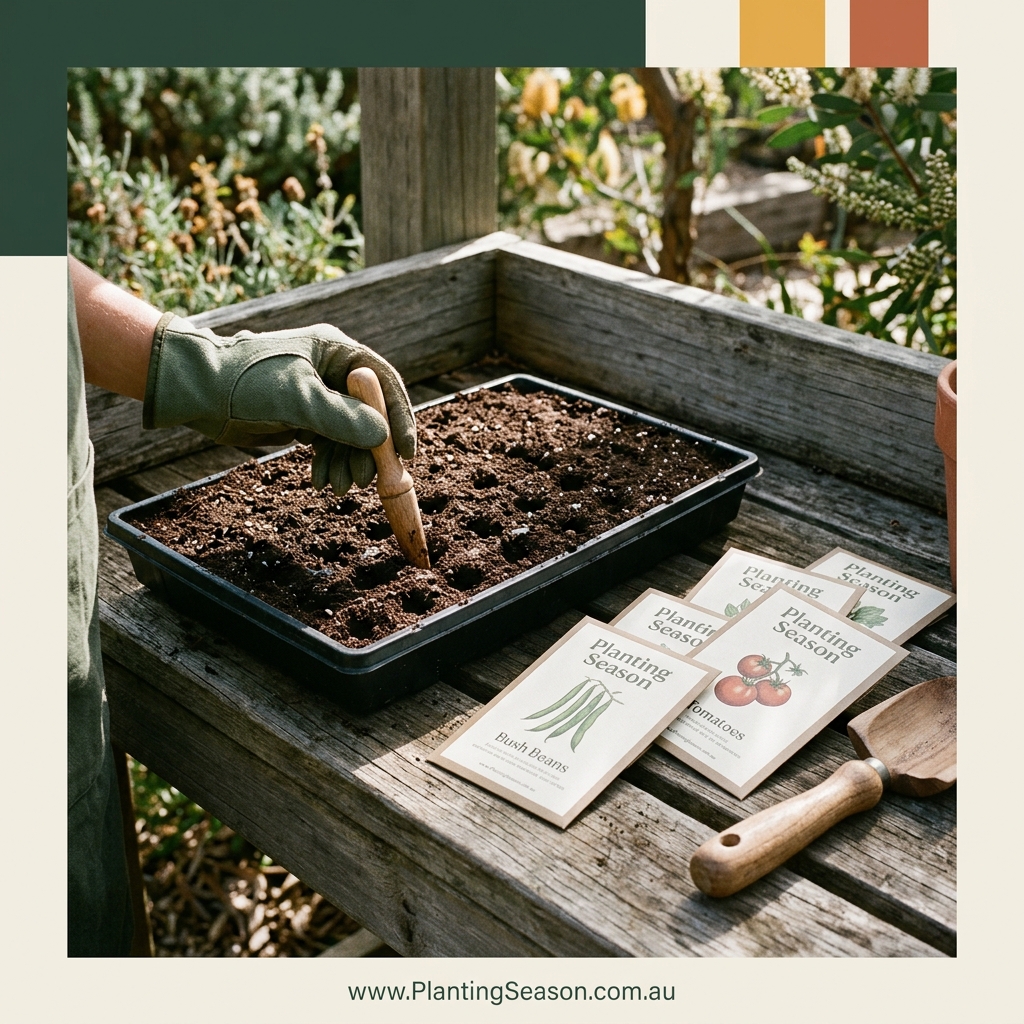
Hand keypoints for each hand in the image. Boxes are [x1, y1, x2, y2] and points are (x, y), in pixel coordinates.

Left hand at [144, 315, 415, 494]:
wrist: (196, 391)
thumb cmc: (245, 382)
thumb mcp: (297, 400)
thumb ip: (342, 419)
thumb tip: (382, 437)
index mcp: (336, 351)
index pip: (383, 383)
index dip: (398, 418)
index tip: (405, 452)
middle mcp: (332, 371)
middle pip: (369, 413)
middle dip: (369, 450)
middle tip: (366, 479)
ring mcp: (318, 395)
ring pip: (349, 434)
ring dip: (347, 462)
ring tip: (339, 486)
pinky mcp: (303, 417)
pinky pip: (329, 443)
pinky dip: (328, 463)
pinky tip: (321, 481)